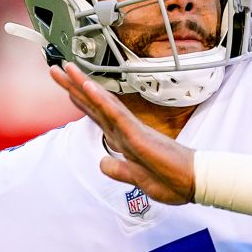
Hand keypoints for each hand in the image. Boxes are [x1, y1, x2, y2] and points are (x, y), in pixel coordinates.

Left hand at [49, 62, 195, 204]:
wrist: (195, 182)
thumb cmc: (172, 179)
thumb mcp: (138, 179)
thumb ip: (120, 170)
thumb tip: (102, 162)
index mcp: (126, 140)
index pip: (99, 117)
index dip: (82, 101)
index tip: (68, 88)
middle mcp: (126, 130)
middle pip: (96, 105)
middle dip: (75, 87)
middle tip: (56, 69)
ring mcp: (132, 130)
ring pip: (103, 103)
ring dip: (83, 85)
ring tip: (67, 69)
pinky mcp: (137, 135)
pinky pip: (116, 115)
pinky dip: (102, 100)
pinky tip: (89, 87)